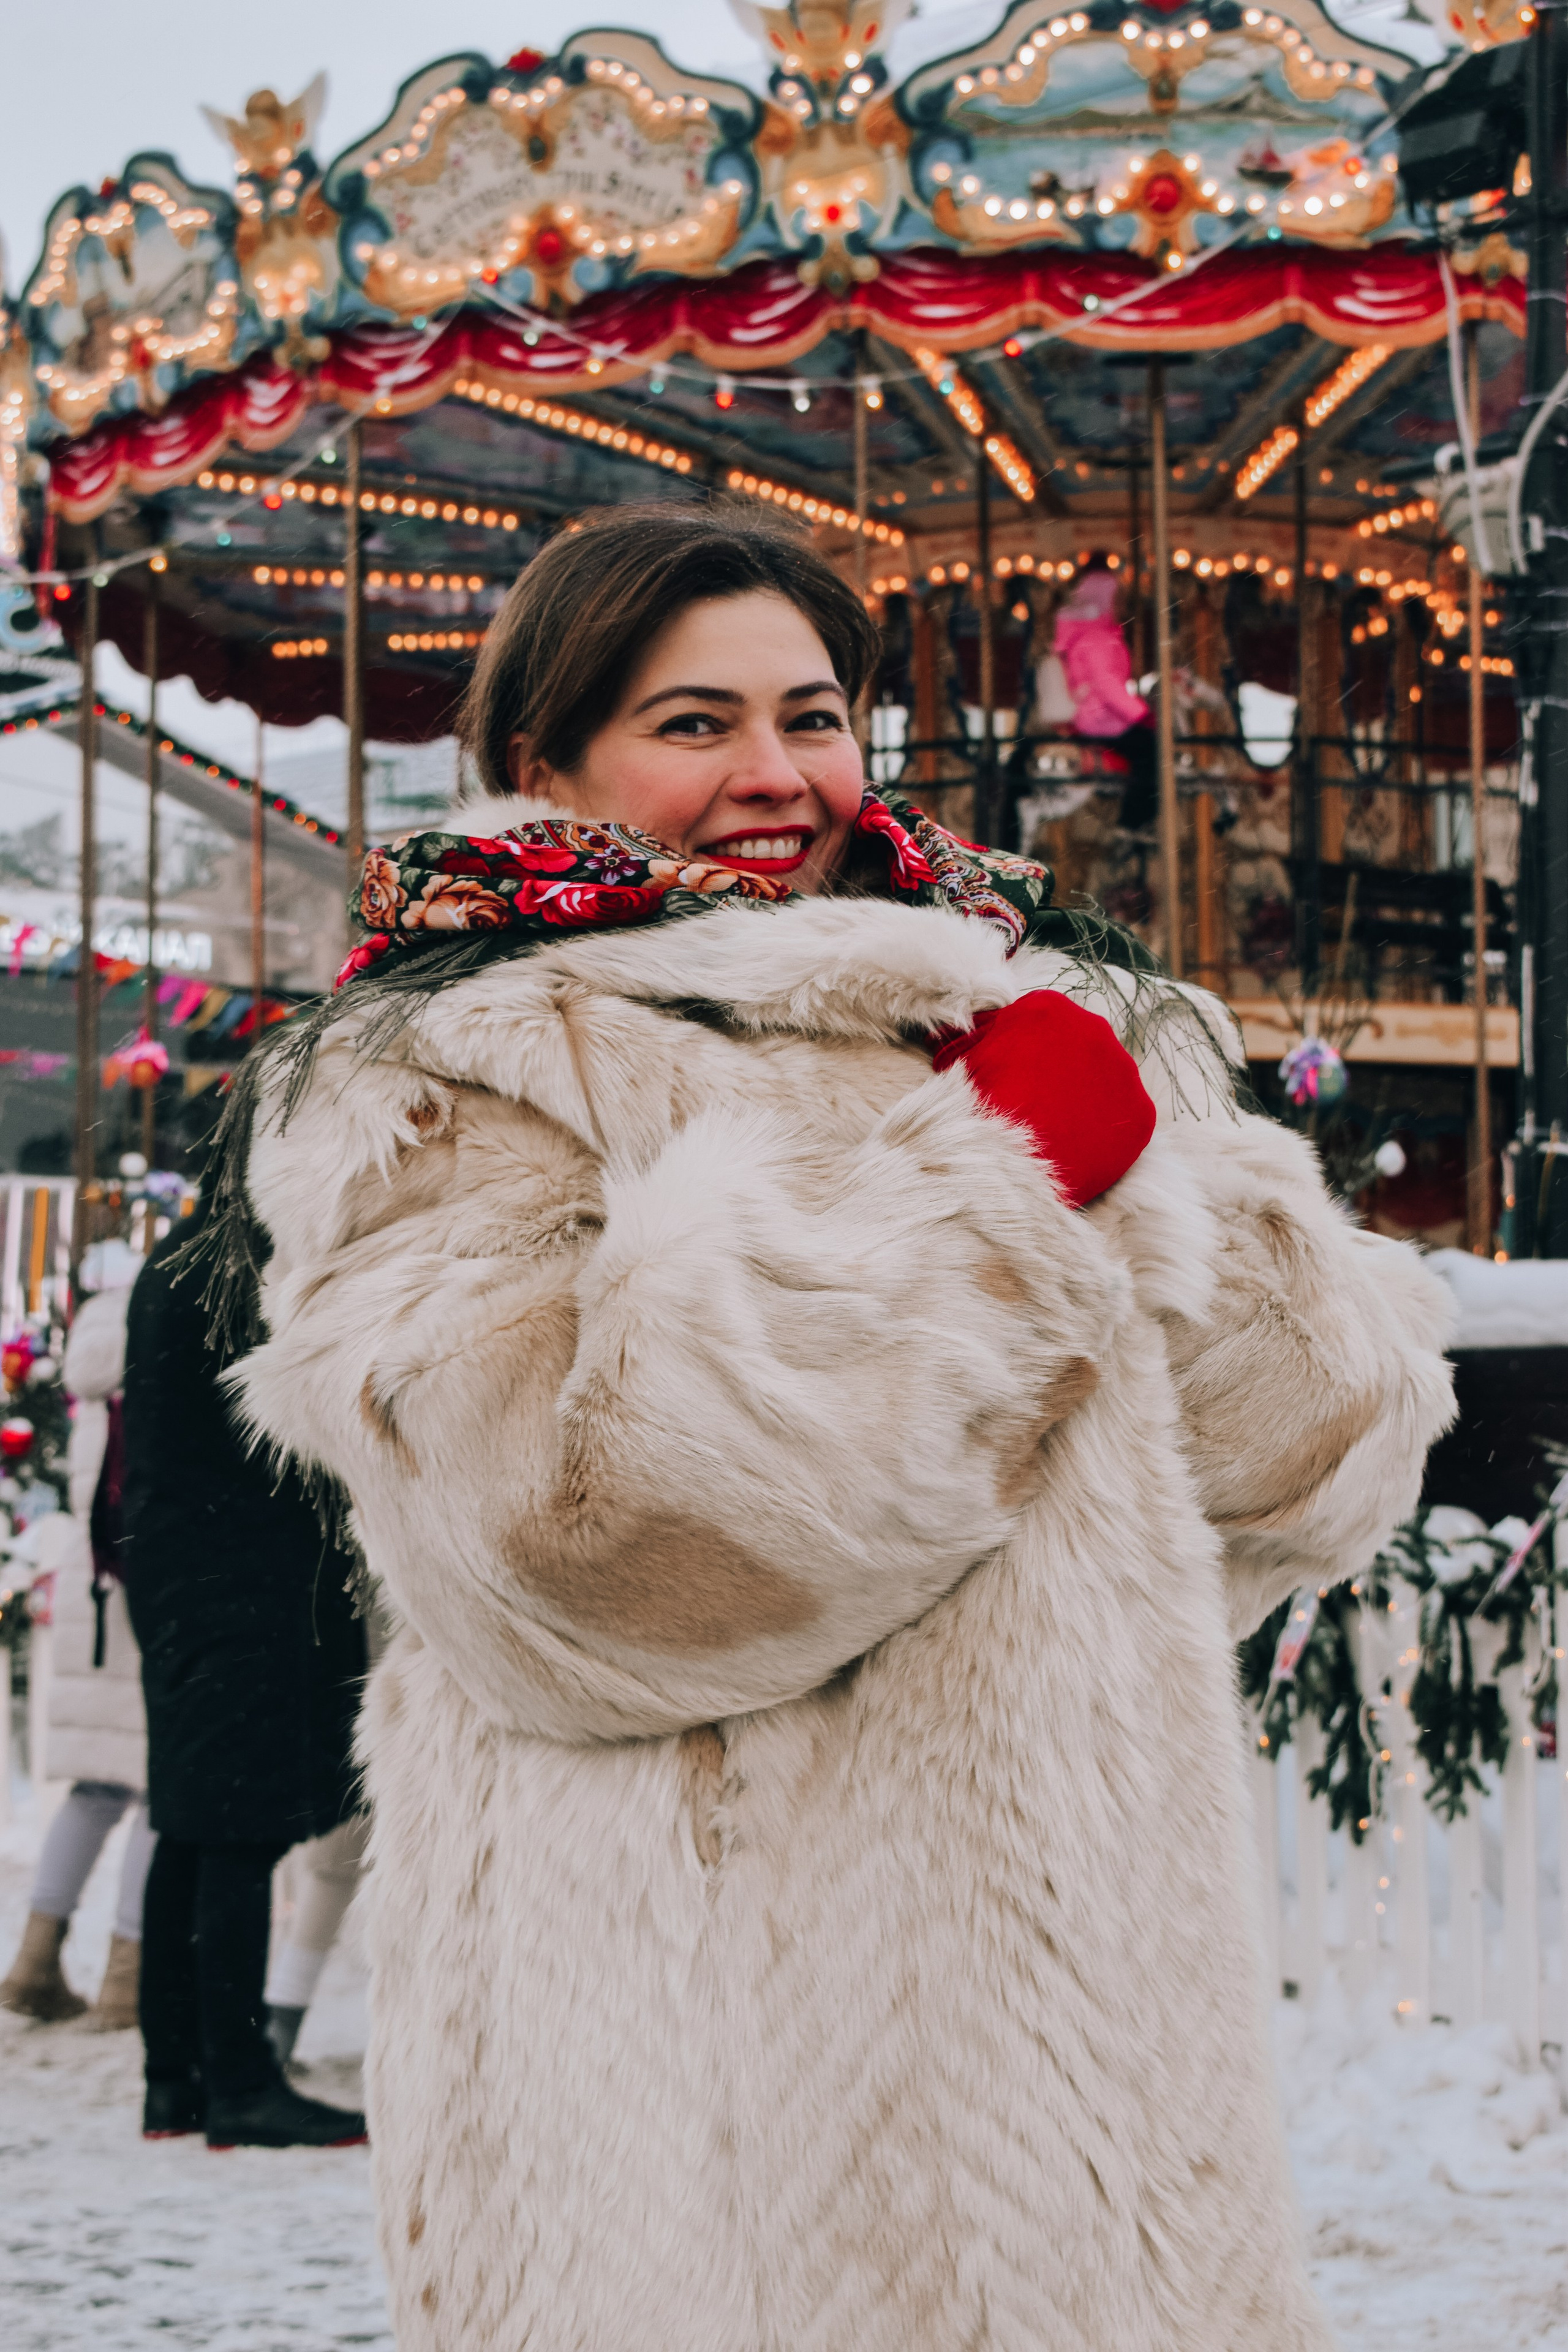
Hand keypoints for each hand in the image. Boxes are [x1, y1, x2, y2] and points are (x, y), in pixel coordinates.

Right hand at [931, 991, 1155, 1209]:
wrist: (1010, 1159)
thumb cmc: (980, 1107)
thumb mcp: (965, 1062)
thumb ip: (973, 1041)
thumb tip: (945, 1034)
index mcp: (1049, 1008)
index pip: (1044, 1025)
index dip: (1027, 1055)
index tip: (1016, 1078)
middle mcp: (1094, 1028)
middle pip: (1078, 1049)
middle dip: (1061, 1073)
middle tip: (1037, 1105)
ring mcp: (1123, 1071)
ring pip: (1104, 1082)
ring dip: (1086, 1100)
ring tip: (1058, 1129)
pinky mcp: (1141, 1113)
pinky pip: (1125, 1119)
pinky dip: (1105, 1131)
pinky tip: (1081, 1147)